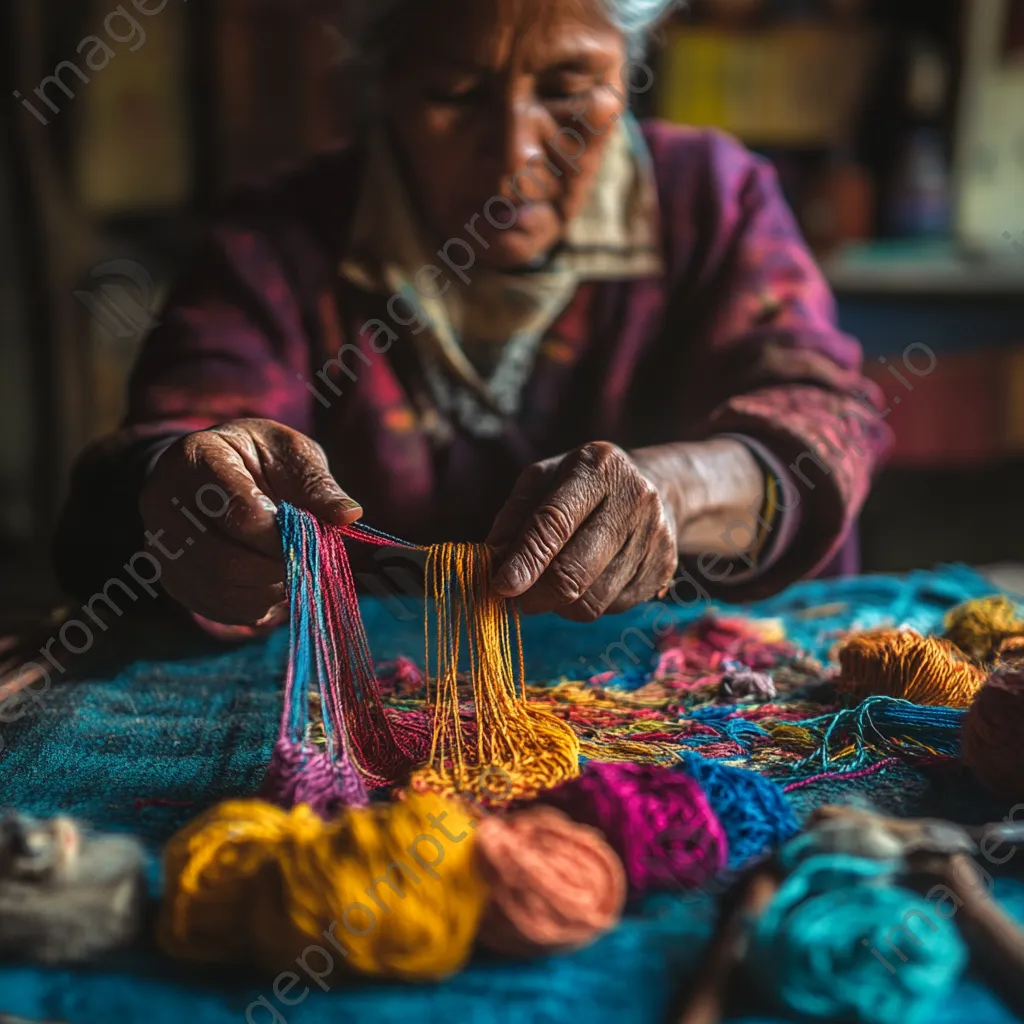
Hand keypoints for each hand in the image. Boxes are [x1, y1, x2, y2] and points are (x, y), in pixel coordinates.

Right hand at [139, 418, 360, 624]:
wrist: (217, 473)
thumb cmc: (261, 459)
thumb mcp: (291, 453)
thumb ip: (316, 484)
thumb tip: (348, 516)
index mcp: (196, 458)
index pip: (240, 513)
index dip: (283, 536)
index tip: (312, 538)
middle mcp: (163, 502)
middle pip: (224, 560)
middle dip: (277, 568)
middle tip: (306, 561)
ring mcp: (160, 544)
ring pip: (219, 589)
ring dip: (268, 589)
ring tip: (290, 569)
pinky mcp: (171, 577)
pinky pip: (214, 609)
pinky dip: (253, 604)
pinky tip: (270, 583)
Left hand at [487, 441, 678, 620]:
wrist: (660, 486)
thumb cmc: (585, 485)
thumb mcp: (545, 479)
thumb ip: (514, 514)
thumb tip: (492, 559)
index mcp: (597, 469)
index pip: (554, 523)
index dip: (525, 560)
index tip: (501, 587)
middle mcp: (633, 500)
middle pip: (574, 571)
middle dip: (536, 595)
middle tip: (517, 600)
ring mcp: (654, 536)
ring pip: (592, 600)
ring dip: (560, 604)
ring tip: (552, 586)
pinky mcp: (664, 568)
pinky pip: (612, 607)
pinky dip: (587, 603)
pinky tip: (587, 581)